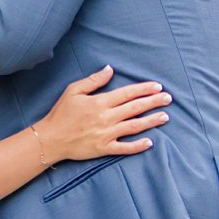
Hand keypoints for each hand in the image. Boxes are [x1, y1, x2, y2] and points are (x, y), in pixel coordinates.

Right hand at [34, 66, 171, 167]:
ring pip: (134, 126)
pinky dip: (138, 146)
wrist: (50, 139)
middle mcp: (106, 117)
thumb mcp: (73, 90)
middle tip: (168, 99)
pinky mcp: (104, 149)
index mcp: (100, 102)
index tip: (158, 87)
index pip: (127, 93)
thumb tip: (109, 69)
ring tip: (165, 117)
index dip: (144, 89)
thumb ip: (93, 81)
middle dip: (154, 102)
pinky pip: (125, 148)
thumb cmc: (61, 114)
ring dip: (151, 121)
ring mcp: (106, 134)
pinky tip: (150, 142)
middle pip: (135, 108)